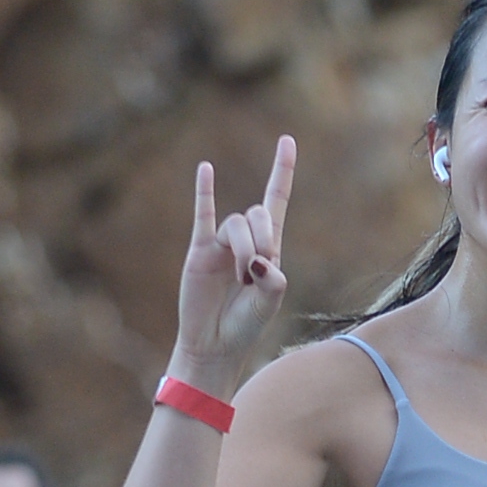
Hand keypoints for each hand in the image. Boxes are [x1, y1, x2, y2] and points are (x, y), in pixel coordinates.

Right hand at [172, 135, 294, 383]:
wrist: (213, 345)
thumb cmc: (244, 327)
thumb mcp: (269, 304)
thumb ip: (274, 280)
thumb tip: (258, 260)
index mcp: (269, 250)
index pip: (276, 202)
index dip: (282, 171)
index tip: (287, 140)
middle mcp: (245, 241)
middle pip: (258, 214)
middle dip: (262, 239)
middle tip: (255, 274)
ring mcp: (221, 244)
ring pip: (236, 224)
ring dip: (243, 248)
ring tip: (240, 277)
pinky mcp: (200, 251)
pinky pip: (203, 215)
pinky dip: (205, 192)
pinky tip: (206, 170)